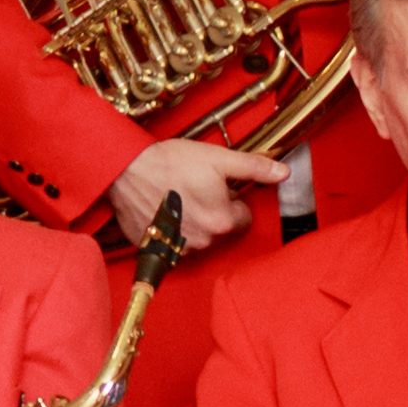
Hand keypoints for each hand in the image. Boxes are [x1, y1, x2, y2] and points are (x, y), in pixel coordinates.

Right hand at [112, 138, 283, 253]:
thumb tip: (283, 172)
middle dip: (212, 211)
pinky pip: (170, 242)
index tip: (217, 187)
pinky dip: (168, 229)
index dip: (233, 200)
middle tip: (195, 188)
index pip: (243, 218)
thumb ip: (254, 168)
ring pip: (196, 236)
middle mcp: (202, 240)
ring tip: (176, 197)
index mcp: (222, 220)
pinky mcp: (153, 248)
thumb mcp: (218, 158)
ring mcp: (176, 247)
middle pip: (219, 228)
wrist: (123, 170)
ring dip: (191, 221)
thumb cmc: (169, 163)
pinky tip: (161, 209)